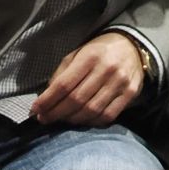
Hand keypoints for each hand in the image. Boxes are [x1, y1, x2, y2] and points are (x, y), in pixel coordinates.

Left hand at [29, 33, 147, 127]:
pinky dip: (91, 122)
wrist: (132, 47)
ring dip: (72, 120)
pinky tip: (82, 120)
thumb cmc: (99, 52)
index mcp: (90, 57)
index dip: (48, 100)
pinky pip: (107, 116)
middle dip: (56, 113)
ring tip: (62, 119)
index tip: (35, 110)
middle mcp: (106, 69)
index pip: (64, 84)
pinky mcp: (130, 94)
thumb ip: (62, 74)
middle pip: (76, 100)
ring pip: (91, 110)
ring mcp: (120, 83)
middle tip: (45, 119)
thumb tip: (46, 98)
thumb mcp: (77, 54)